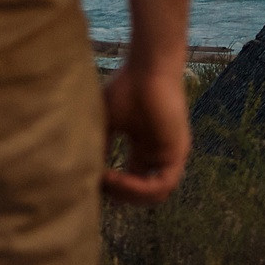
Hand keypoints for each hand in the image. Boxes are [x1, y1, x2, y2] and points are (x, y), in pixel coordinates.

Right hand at [100, 61, 189, 204]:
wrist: (147, 69)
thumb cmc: (126, 87)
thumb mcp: (106, 122)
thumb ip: (99, 146)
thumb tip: (86, 172)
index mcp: (143, 147)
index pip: (131, 180)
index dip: (113, 189)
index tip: (91, 184)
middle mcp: (158, 154)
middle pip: (143, 192)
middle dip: (119, 195)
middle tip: (98, 186)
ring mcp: (170, 155)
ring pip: (155, 194)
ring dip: (129, 195)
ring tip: (106, 183)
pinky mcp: (178, 153)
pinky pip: (163, 184)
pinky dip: (140, 188)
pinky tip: (119, 179)